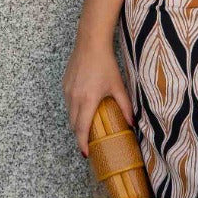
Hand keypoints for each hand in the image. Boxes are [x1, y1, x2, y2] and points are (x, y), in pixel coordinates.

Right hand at [61, 40, 135, 157]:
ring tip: (88, 128)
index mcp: (87, 100)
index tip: (86, 154)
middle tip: (90, 143)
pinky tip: (84, 109)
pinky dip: (74, 111)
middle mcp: (74, 98)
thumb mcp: (118, 86)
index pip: (82, 129)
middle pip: (74, 125)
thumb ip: (125, 106)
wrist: (90, 43)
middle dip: (80, 136)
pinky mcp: (64, 85)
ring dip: (77, 123)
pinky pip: (68, 104)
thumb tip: (132, 123)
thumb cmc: (106, 64)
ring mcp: (67, 91)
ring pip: (70, 114)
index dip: (83, 144)